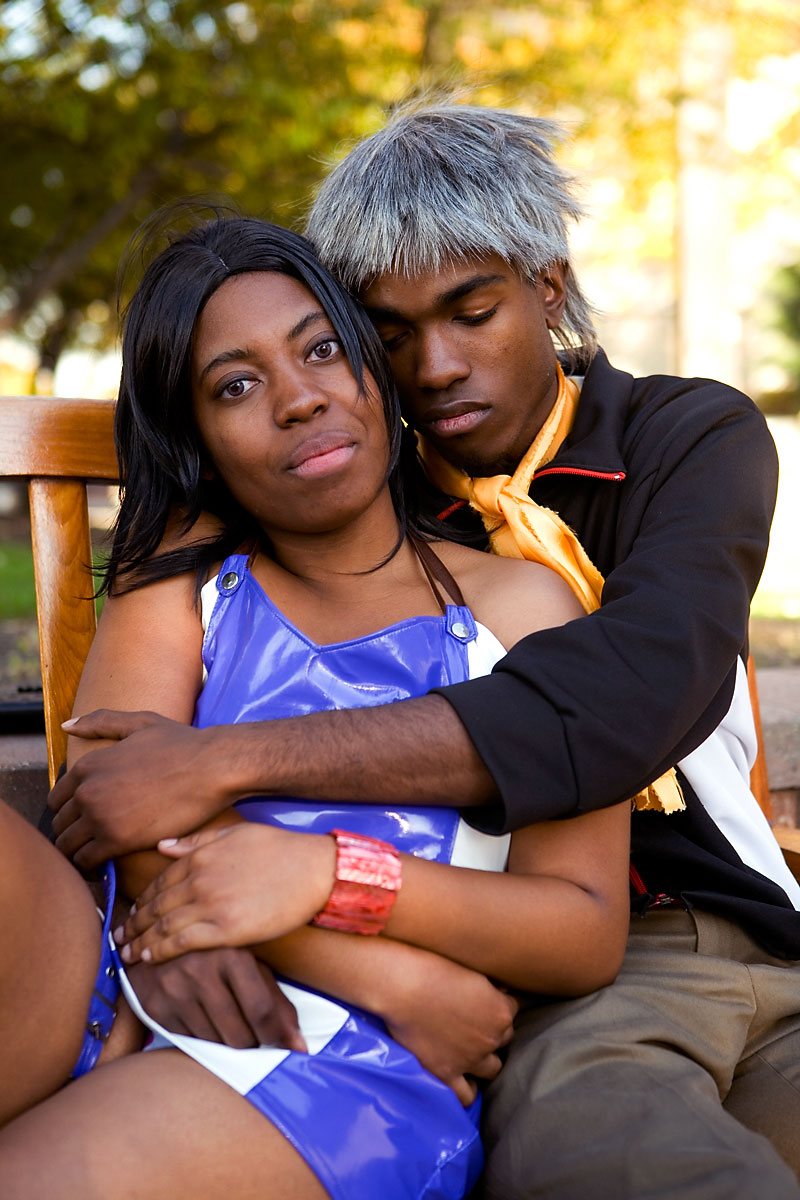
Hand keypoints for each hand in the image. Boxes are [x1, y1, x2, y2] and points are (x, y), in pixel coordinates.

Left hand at [49, 710, 226, 867]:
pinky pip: (85, 861)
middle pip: (60, 823)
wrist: (214, 767)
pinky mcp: (117, 840)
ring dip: (77, 852)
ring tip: (94, 857)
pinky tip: (103, 867)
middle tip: (90, 841)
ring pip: (67, 845)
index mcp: (89, 764)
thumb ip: (101, 722)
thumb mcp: (140, 723)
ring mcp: (100, 816)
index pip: (58, 799)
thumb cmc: (183, 744)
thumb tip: (66, 725)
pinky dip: (90, 868)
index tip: (84, 821)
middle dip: (72, 833)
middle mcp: (87, 790)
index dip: (69, 812)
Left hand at [116, 824, 335, 963]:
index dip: (143, 900)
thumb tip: (163, 845)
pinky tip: (149, 958)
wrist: (314, 870)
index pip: (160, 882)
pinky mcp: (226, 929)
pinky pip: (182, 943)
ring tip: (127, 953)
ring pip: (163, 926)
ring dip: (141, 941)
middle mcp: (200, 879)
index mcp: (201, 856)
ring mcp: (211, 905)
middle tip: (119, 936)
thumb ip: (196, 840)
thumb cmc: (280, 850)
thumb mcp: (235, 834)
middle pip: (156, 905)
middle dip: (134, 923)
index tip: (133, 913)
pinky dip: (161, 951)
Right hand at [124, 948, 306, 1050]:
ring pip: (214, 1044)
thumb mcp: (250, 967)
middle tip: (253, 1036)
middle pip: (238, 1035)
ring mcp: (175, 990)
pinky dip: (203, 1040)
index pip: (260, 1010)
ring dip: (227, 1044)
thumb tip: (299, 1046)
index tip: (284, 1045)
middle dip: (252, 1044)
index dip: (276, 1036)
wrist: (157, 944)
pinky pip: (189, 1042)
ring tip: (228, 1024)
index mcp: (232, 955)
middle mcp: (201, 971)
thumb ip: (276, 1003)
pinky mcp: (156, 1008)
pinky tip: (203, 1020)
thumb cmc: (216, 957)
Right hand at [382, 950, 517, 1106]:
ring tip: (472, 1050)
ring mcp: (471, 1059)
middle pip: (504, 1038)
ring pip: (493, 1068)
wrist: (403, 986)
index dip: (496, 1004)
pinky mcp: (447, 1074)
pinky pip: (466, 1094)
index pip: (512, 1009)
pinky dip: (468, 1089)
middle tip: (474, 1022)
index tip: (483, 1000)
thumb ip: (489, 989)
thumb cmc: (434, 968)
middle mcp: (491, 1037)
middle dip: (492, 1030)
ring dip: (485, 1058)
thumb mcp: (471, 971)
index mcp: (501, 1010)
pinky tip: (464, 1080)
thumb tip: (497, 993)